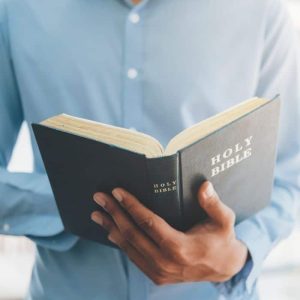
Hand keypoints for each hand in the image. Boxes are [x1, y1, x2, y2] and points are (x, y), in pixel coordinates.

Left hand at [91, 181, 248, 284]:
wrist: (223, 268)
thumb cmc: (222, 240)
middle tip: (99, 198)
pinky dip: (120, 242)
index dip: (131, 206)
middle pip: (132, 234)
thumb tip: (205, 185)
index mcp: (181, 247)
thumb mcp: (224, 221)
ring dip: (111, 227)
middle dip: (114, 213)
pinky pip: (133, 256)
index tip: (117, 192)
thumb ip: (214, 204)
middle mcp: (166, 263)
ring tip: (97, 213)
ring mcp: (159, 272)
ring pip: (128, 247)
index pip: (148, 223)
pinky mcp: (156, 276)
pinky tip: (111, 230)